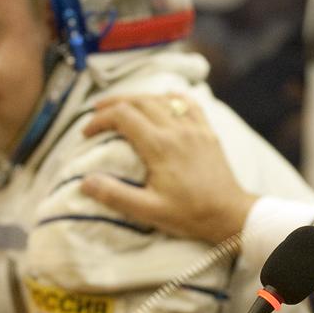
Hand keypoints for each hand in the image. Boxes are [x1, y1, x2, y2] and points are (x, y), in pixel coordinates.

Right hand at [81, 93, 257, 244]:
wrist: (229, 214)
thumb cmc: (189, 214)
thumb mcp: (149, 211)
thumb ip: (115, 195)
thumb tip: (85, 182)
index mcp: (160, 146)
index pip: (123, 116)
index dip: (100, 120)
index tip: (87, 133)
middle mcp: (177, 129)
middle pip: (139, 101)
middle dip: (114, 103)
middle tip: (96, 112)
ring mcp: (195, 127)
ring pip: (162, 99)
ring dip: (138, 98)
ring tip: (122, 106)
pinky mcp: (208, 131)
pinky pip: (188, 103)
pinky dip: (170, 98)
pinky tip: (163, 100)